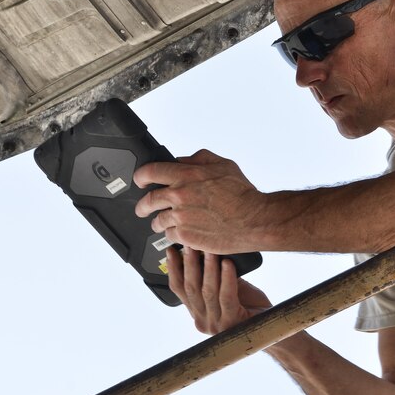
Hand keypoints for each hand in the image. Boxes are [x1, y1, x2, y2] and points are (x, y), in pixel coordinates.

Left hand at [133, 149, 269, 253]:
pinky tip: (180, 233)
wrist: (254, 219)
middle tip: (142, 209)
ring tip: (162, 224)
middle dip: (142, 206)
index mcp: (186, 175)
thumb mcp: (222, 164)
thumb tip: (181, 160)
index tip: (139, 181)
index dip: (140, 176)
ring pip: (158, 221)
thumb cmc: (242, 193)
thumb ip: (198, 158)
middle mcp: (179, 195)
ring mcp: (181, 217)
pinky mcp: (186, 236)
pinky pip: (169, 236)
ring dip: (158, 222)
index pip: (150, 172)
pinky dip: (173, 235)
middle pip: (148, 200)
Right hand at [167, 246, 270, 334]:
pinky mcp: (232, 323)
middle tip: (190, 244)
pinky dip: (227, 278)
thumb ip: (215, 277)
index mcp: (198, 313)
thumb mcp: (227, 289)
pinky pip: (227, 297)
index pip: (179, 289)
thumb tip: (206, 251)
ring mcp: (216, 324)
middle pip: (191, 288)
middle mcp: (203, 321)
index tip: (171, 250)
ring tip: (210, 250)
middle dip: (189, 264)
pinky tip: (228, 264)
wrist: (272, 328)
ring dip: (208, 268)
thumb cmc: (250, 307)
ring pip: (208, 291)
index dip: (173, 269)